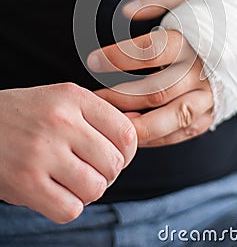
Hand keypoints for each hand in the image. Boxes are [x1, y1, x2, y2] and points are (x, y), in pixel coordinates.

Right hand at [0, 83, 136, 222]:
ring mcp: (42, 152)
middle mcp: (60, 121)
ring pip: (96, 188)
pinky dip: (69, 206)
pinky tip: (57, 192)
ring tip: (74, 181)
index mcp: (73, 97)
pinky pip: (71, 209)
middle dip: (108, 173)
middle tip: (92, 170)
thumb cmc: (27, 114)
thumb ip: (101, 113)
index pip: (126, 132)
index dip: (128, 152)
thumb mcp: (62, 100)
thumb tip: (141, 123)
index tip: (115, 155)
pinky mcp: (25, 183)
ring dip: (89, 191)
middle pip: (114, 163)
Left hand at [88, 0, 214, 146]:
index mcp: (194, 40)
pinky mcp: (213, 114)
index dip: (118, 56)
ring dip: (137, 124)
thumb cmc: (214, 13)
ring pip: (171, 118)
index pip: (151, 51)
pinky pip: (183, 133)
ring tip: (109, 122)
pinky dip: (158, 137)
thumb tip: (127, 11)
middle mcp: (203, 71)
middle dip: (119, 96)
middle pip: (157, 91)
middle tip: (94, 97)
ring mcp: (210, 96)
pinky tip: (133, 134)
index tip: (92, 60)